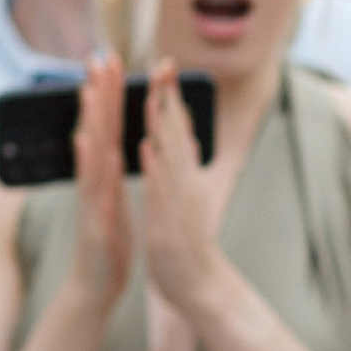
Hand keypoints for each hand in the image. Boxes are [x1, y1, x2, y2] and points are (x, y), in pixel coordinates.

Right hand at [64, 56, 133, 315]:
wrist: (95, 286)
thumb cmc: (106, 242)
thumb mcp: (112, 198)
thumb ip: (108, 170)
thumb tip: (109, 142)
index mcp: (104, 174)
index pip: (107, 126)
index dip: (108, 93)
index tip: (110, 60)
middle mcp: (93, 180)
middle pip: (95, 128)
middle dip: (98, 92)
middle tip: (99, 57)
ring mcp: (91, 198)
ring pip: (90, 152)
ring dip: (90, 120)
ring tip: (91, 89)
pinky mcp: (94, 219)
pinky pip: (91, 188)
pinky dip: (88, 164)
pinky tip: (87, 142)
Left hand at [134, 64, 222, 321]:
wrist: (202, 287)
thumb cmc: (189, 244)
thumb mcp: (186, 199)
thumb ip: (182, 168)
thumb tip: (181, 140)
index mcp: (185, 178)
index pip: (177, 130)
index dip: (171, 97)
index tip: (165, 65)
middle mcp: (186, 185)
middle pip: (176, 134)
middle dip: (169, 98)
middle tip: (164, 63)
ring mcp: (180, 203)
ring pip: (170, 156)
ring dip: (161, 125)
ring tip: (153, 94)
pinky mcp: (170, 222)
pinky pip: (161, 191)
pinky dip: (155, 168)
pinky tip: (147, 148)